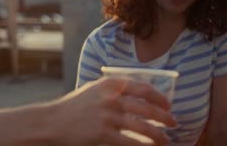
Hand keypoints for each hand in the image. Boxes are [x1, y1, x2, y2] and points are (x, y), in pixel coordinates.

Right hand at [50, 77, 176, 145]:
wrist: (53, 121)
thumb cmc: (74, 107)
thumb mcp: (93, 90)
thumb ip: (113, 89)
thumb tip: (139, 95)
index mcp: (109, 85)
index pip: (142, 88)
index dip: (159, 97)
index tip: (168, 105)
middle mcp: (110, 99)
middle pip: (147, 108)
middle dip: (164, 117)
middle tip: (173, 123)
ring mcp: (107, 117)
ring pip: (142, 127)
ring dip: (159, 135)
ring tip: (166, 140)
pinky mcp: (102, 134)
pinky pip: (131, 142)